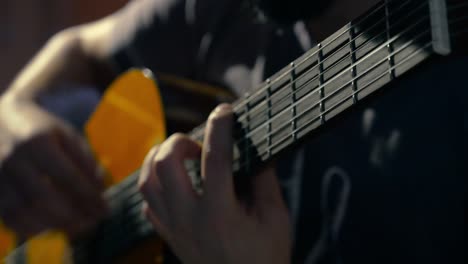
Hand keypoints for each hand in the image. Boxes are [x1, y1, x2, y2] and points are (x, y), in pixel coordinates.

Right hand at [0, 98, 106, 237]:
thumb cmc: (40, 129)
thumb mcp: (66, 134)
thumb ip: (84, 160)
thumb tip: (100, 189)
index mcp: (37, 141)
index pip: (67, 176)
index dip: (88, 196)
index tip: (105, 209)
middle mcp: (13, 159)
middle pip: (43, 197)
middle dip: (72, 216)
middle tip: (93, 223)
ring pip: (23, 212)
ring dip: (53, 225)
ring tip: (77, 228)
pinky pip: (8, 217)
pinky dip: (31, 228)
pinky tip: (51, 228)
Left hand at [139, 104, 290, 263]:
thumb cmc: (266, 257)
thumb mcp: (275, 218)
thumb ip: (265, 181)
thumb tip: (256, 149)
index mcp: (220, 214)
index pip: (214, 159)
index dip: (220, 128)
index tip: (225, 109)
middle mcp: (190, 219)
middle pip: (165, 165)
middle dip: (178, 141)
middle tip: (197, 142)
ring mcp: (174, 229)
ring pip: (147, 182)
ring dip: (158, 158)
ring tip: (179, 153)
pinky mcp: (169, 236)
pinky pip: (148, 202)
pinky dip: (154, 182)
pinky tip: (173, 179)